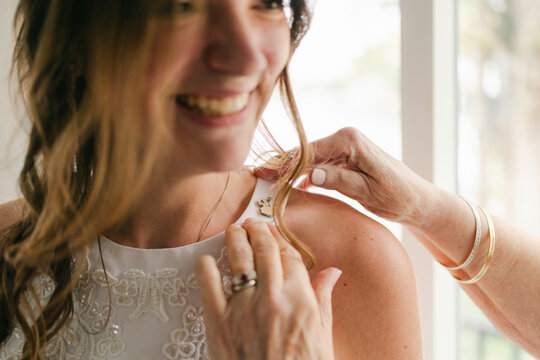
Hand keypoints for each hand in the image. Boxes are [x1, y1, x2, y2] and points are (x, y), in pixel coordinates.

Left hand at [195, 219, 341, 359]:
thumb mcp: (323, 337)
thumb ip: (323, 299)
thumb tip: (332, 272)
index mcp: (301, 300)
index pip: (290, 256)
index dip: (282, 242)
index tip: (276, 236)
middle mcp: (272, 297)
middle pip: (265, 249)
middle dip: (259, 231)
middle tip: (253, 224)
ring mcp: (243, 308)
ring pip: (239, 258)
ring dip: (235, 238)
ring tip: (233, 230)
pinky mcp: (218, 322)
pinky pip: (208, 284)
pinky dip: (207, 268)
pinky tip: (208, 261)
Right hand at [254, 127, 435, 225]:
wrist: (417, 199)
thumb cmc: (398, 196)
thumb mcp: (368, 191)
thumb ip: (338, 180)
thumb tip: (308, 174)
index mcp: (350, 141)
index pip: (308, 151)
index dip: (283, 163)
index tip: (262, 173)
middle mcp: (346, 138)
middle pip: (305, 152)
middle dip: (281, 164)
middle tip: (256, 176)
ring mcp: (345, 146)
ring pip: (309, 158)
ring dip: (289, 169)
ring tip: (266, 180)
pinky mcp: (346, 157)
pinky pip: (319, 164)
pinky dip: (303, 173)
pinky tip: (289, 183)